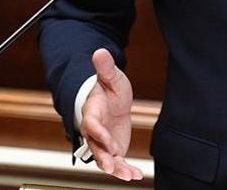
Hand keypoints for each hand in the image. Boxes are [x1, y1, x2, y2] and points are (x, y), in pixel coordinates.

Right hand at [80, 49, 143, 180]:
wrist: (113, 101)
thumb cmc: (108, 89)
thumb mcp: (111, 77)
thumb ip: (105, 68)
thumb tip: (100, 51)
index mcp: (91, 113)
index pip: (91, 125)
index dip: (98, 133)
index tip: (107, 140)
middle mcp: (95, 131)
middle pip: (95, 146)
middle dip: (102, 157)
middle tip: (110, 166)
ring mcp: (103, 142)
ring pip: (105, 158)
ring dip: (115, 168)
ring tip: (127, 175)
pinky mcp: (113, 149)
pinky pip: (118, 161)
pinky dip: (125, 169)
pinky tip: (136, 175)